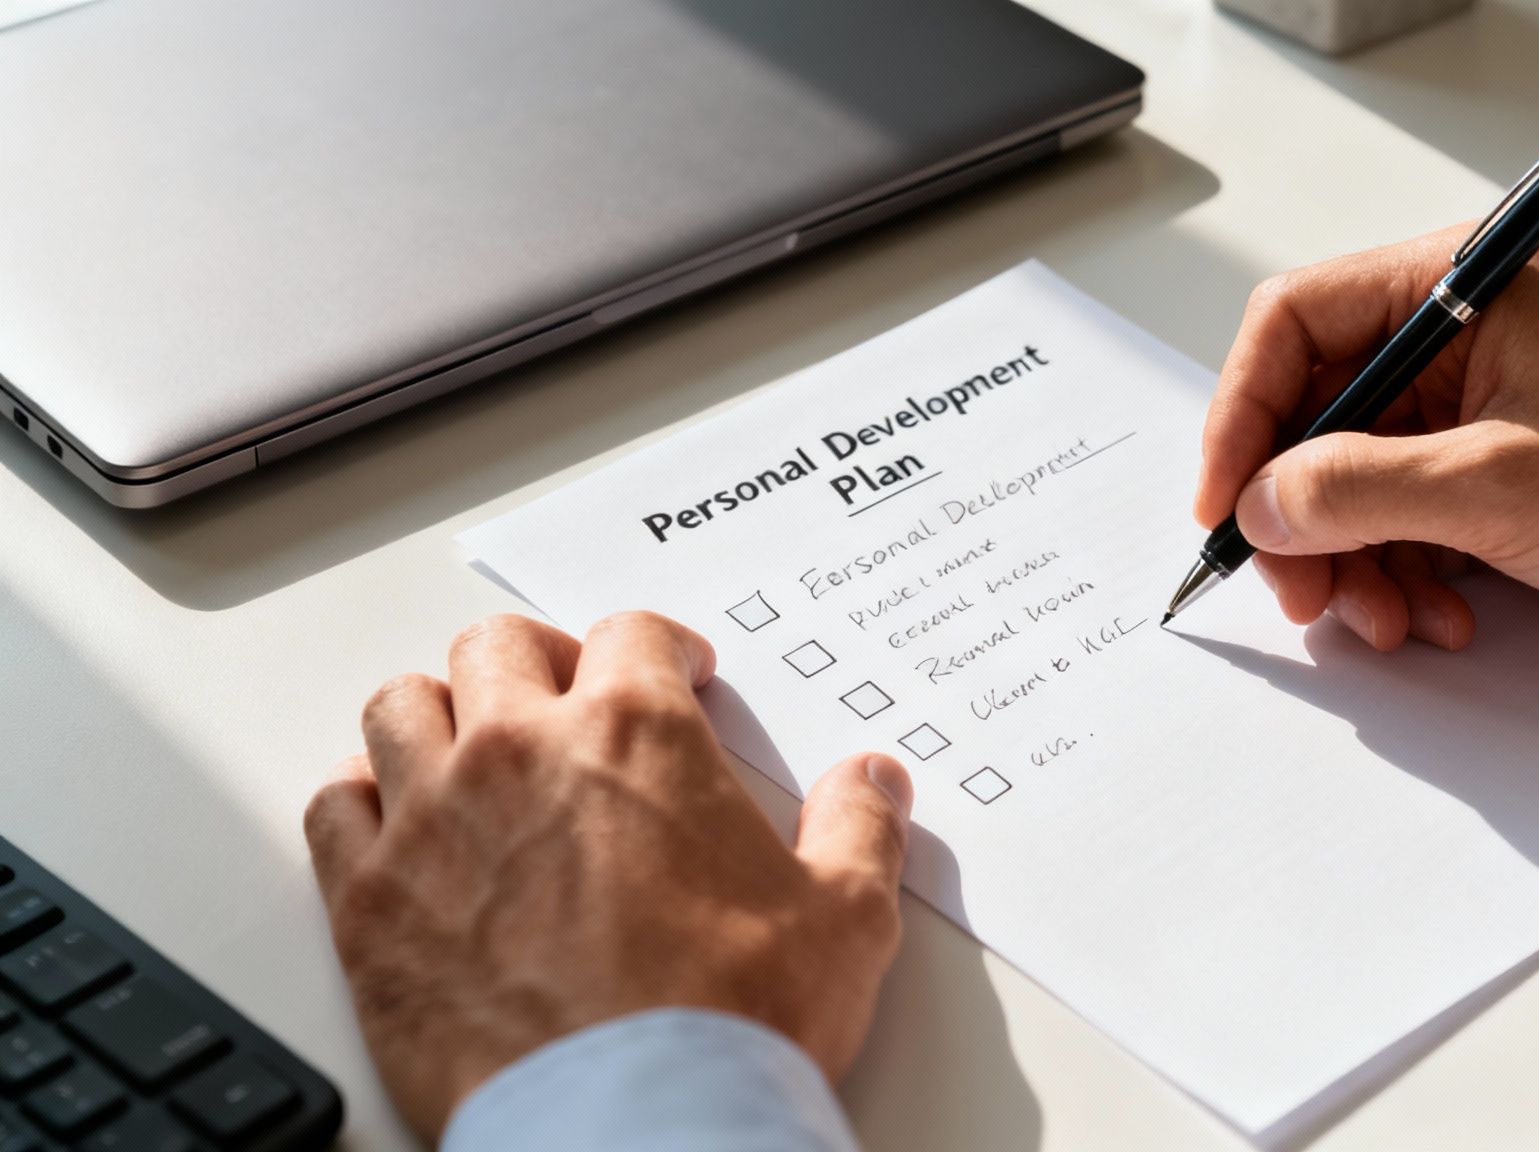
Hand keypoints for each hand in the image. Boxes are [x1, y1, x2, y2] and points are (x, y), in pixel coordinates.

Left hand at [303, 611, 914, 1141]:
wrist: (634, 1122)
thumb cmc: (730, 1019)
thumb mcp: (843, 917)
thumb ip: (859, 828)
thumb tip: (875, 781)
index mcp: (637, 734)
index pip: (631, 635)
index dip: (662, 650)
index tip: (676, 675)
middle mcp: (521, 752)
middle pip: (499, 648)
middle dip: (542, 661)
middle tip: (568, 696)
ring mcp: (433, 822)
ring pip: (401, 710)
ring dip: (439, 717)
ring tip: (469, 750)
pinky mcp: (371, 903)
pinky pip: (335, 809)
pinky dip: (364, 802)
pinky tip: (397, 823)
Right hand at [1196, 228, 1538, 656]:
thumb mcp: (1497, 485)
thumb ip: (1358, 488)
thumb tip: (1259, 502)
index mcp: (1463, 289)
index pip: (1295, 324)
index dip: (1242, 415)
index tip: (1225, 502)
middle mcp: (1458, 339)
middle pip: (1314, 416)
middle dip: (1298, 513)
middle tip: (1298, 589)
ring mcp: (1471, 414)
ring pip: (1348, 483)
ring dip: (1351, 562)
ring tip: (1385, 620)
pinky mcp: (1488, 480)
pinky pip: (1399, 525)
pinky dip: (1401, 579)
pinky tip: (1441, 619)